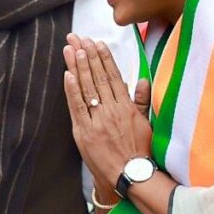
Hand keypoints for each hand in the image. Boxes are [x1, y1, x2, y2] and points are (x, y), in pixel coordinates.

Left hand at [63, 34, 152, 191]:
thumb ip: (140, 101)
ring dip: (78, 66)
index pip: (113, 77)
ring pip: (86, 88)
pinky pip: (77, 107)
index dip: (104, 58)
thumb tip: (140, 79)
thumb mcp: (145, 124)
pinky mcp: (84, 132)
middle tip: (78, 38)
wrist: (130, 176)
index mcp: (126, 107)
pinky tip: (67, 73)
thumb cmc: (139, 152)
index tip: (97, 43)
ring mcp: (97, 121)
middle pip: (97, 77)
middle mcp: (111, 110)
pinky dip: (71, 90)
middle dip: (87, 55)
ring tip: (71, 48)